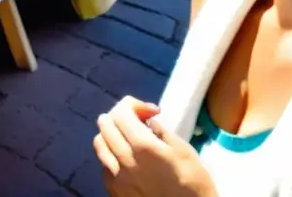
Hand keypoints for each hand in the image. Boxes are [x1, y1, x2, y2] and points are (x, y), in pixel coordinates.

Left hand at [93, 97, 216, 196]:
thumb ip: (161, 131)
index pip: (121, 112)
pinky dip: (111, 153)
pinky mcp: (113, 191)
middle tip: (138, 120)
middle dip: (120, 115)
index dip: (134, 104)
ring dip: (111, 133)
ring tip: (127, 137)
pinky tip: (126, 158)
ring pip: (99, 142)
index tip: (151, 112)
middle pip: (106, 124)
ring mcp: (116, 177)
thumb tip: (147, 121)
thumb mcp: (183, 151)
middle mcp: (124, 160)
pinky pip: (103, 163)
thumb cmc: (192, 183)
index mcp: (143, 147)